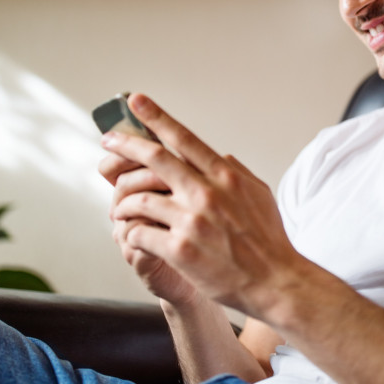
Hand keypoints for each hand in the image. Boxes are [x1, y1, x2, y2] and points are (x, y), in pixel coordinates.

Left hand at [101, 94, 306, 317]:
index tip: (136, 102)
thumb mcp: (259, 193)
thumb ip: (235, 172)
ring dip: (124, 202)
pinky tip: (132, 236)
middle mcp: (207, 193)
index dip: (156, 117)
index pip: (184, 138)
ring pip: (140, 199)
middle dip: (126, 144)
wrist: (275, 281)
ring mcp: (192, 221)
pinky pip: (140, 233)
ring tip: (119, 208)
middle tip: (108, 140)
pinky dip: (131, 233)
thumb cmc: (269, 240)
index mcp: (225, 176)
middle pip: (154, 158)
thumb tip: (218, 155)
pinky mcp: (180, 250)